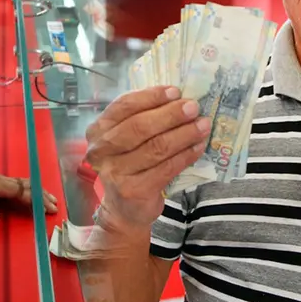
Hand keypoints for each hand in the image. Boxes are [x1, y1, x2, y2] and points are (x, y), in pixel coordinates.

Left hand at [0, 164, 57, 224]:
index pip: (19, 191)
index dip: (34, 199)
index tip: (47, 207)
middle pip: (25, 186)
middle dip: (41, 195)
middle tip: (55, 205)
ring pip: (21, 184)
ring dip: (36, 191)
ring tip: (49, 198)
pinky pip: (15, 185)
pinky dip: (27, 189)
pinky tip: (30, 193)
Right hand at [84, 86, 210, 230]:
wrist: (123, 210)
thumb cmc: (128, 166)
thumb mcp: (125, 140)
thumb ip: (141, 119)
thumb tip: (177, 99)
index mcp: (97, 131)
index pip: (124, 106)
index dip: (151, 97)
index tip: (175, 91)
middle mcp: (101, 151)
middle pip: (140, 127)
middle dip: (171, 114)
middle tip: (193, 107)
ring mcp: (116, 172)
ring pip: (156, 147)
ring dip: (184, 134)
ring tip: (203, 125)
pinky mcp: (134, 190)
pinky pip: (166, 168)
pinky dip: (186, 155)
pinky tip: (198, 146)